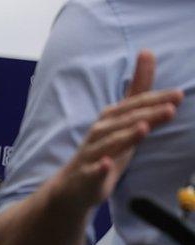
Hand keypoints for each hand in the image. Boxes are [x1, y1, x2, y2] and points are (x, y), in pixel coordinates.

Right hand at [50, 50, 182, 210]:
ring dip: (125, 136)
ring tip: (143, 128)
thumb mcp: (123, 119)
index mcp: (110, 118)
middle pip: (124, 121)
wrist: (72, 186)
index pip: (135, 105)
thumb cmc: (103, 150)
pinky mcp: (85, 177)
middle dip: (147, 114)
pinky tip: (106, 165)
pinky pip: (91, 172)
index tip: (178, 94)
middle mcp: (99, 132)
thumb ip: (137, 90)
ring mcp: (91, 154)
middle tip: (171, 108)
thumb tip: (147, 52)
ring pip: (109, 143)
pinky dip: (98, 168)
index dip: (156, 100)